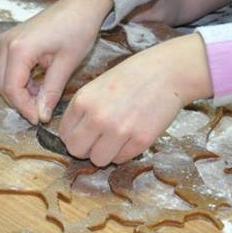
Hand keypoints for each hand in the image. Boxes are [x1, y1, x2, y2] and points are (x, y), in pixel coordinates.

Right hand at [0, 0, 112, 123]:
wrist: (81, 5)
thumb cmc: (78, 28)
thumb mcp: (67, 64)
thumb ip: (51, 91)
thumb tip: (42, 116)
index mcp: (20, 49)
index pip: (12, 89)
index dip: (24, 108)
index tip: (39, 119)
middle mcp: (7, 43)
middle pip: (3, 85)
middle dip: (20, 102)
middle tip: (40, 113)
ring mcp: (8, 40)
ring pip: (5, 77)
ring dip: (20, 92)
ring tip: (42, 100)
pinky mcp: (13, 41)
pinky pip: (10, 68)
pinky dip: (21, 81)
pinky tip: (39, 86)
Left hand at [59, 33, 212, 166]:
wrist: (166, 72)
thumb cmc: (131, 77)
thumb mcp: (97, 86)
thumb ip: (83, 109)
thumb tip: (71, 135)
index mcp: (83, 100)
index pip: (64, 133)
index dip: (74, 135)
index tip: (84, 132)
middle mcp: (97, 117)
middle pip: (76, 151)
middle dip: (85, 148)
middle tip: (98, 139)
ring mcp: (119, 130)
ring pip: (98, 160)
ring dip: (105, 153)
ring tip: (115, 137)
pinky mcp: (140, 140)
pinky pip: (121, 159)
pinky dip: (124, 152)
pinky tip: (131, 135)